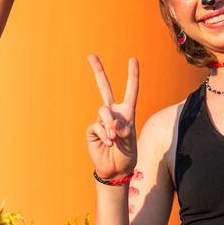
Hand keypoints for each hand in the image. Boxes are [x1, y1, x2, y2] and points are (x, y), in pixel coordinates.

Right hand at [85, 55, 138, 181]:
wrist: (115, 169)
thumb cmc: (127, 154)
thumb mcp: (131, 140)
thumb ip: (123, 129)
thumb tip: (111, 123)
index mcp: (127, 112)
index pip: (131, 90)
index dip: (132, 75)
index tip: (132, 59)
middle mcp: (113, 113)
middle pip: (104, 87)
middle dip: (97, 71)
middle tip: (91, 55)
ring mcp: (101, 120)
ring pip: (103, 111)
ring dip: (109, 124)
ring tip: (114, 139)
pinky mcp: (92, 130)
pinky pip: (96, 125)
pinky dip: (103, 134)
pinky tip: (108, 143)